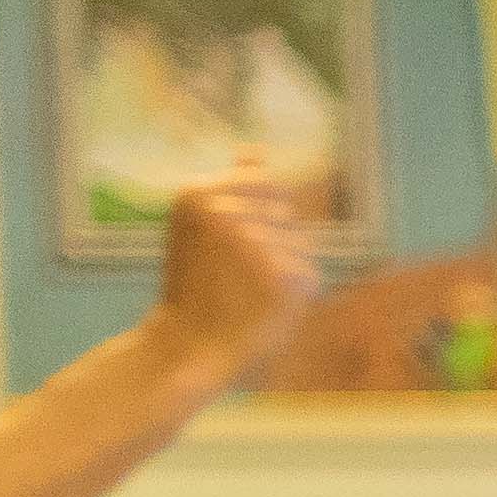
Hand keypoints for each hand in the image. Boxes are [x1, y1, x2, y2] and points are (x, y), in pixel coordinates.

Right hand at [142, 166, 323, 374]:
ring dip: (284, 267)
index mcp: (196, 192)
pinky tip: (261, 308)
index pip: (265, 183)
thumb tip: (256, 148)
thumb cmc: (196, 286)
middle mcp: (226, 211)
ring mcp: (258, 243)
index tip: (226, 248)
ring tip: (245, 292)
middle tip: (233, 274)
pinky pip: (310, 273)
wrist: (186, 347)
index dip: (255, 217)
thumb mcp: (201, 226)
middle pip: (286, 210)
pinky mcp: (287, 276)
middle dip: (272, 240)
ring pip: (300, 242)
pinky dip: (295, 294)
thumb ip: (231, 187)